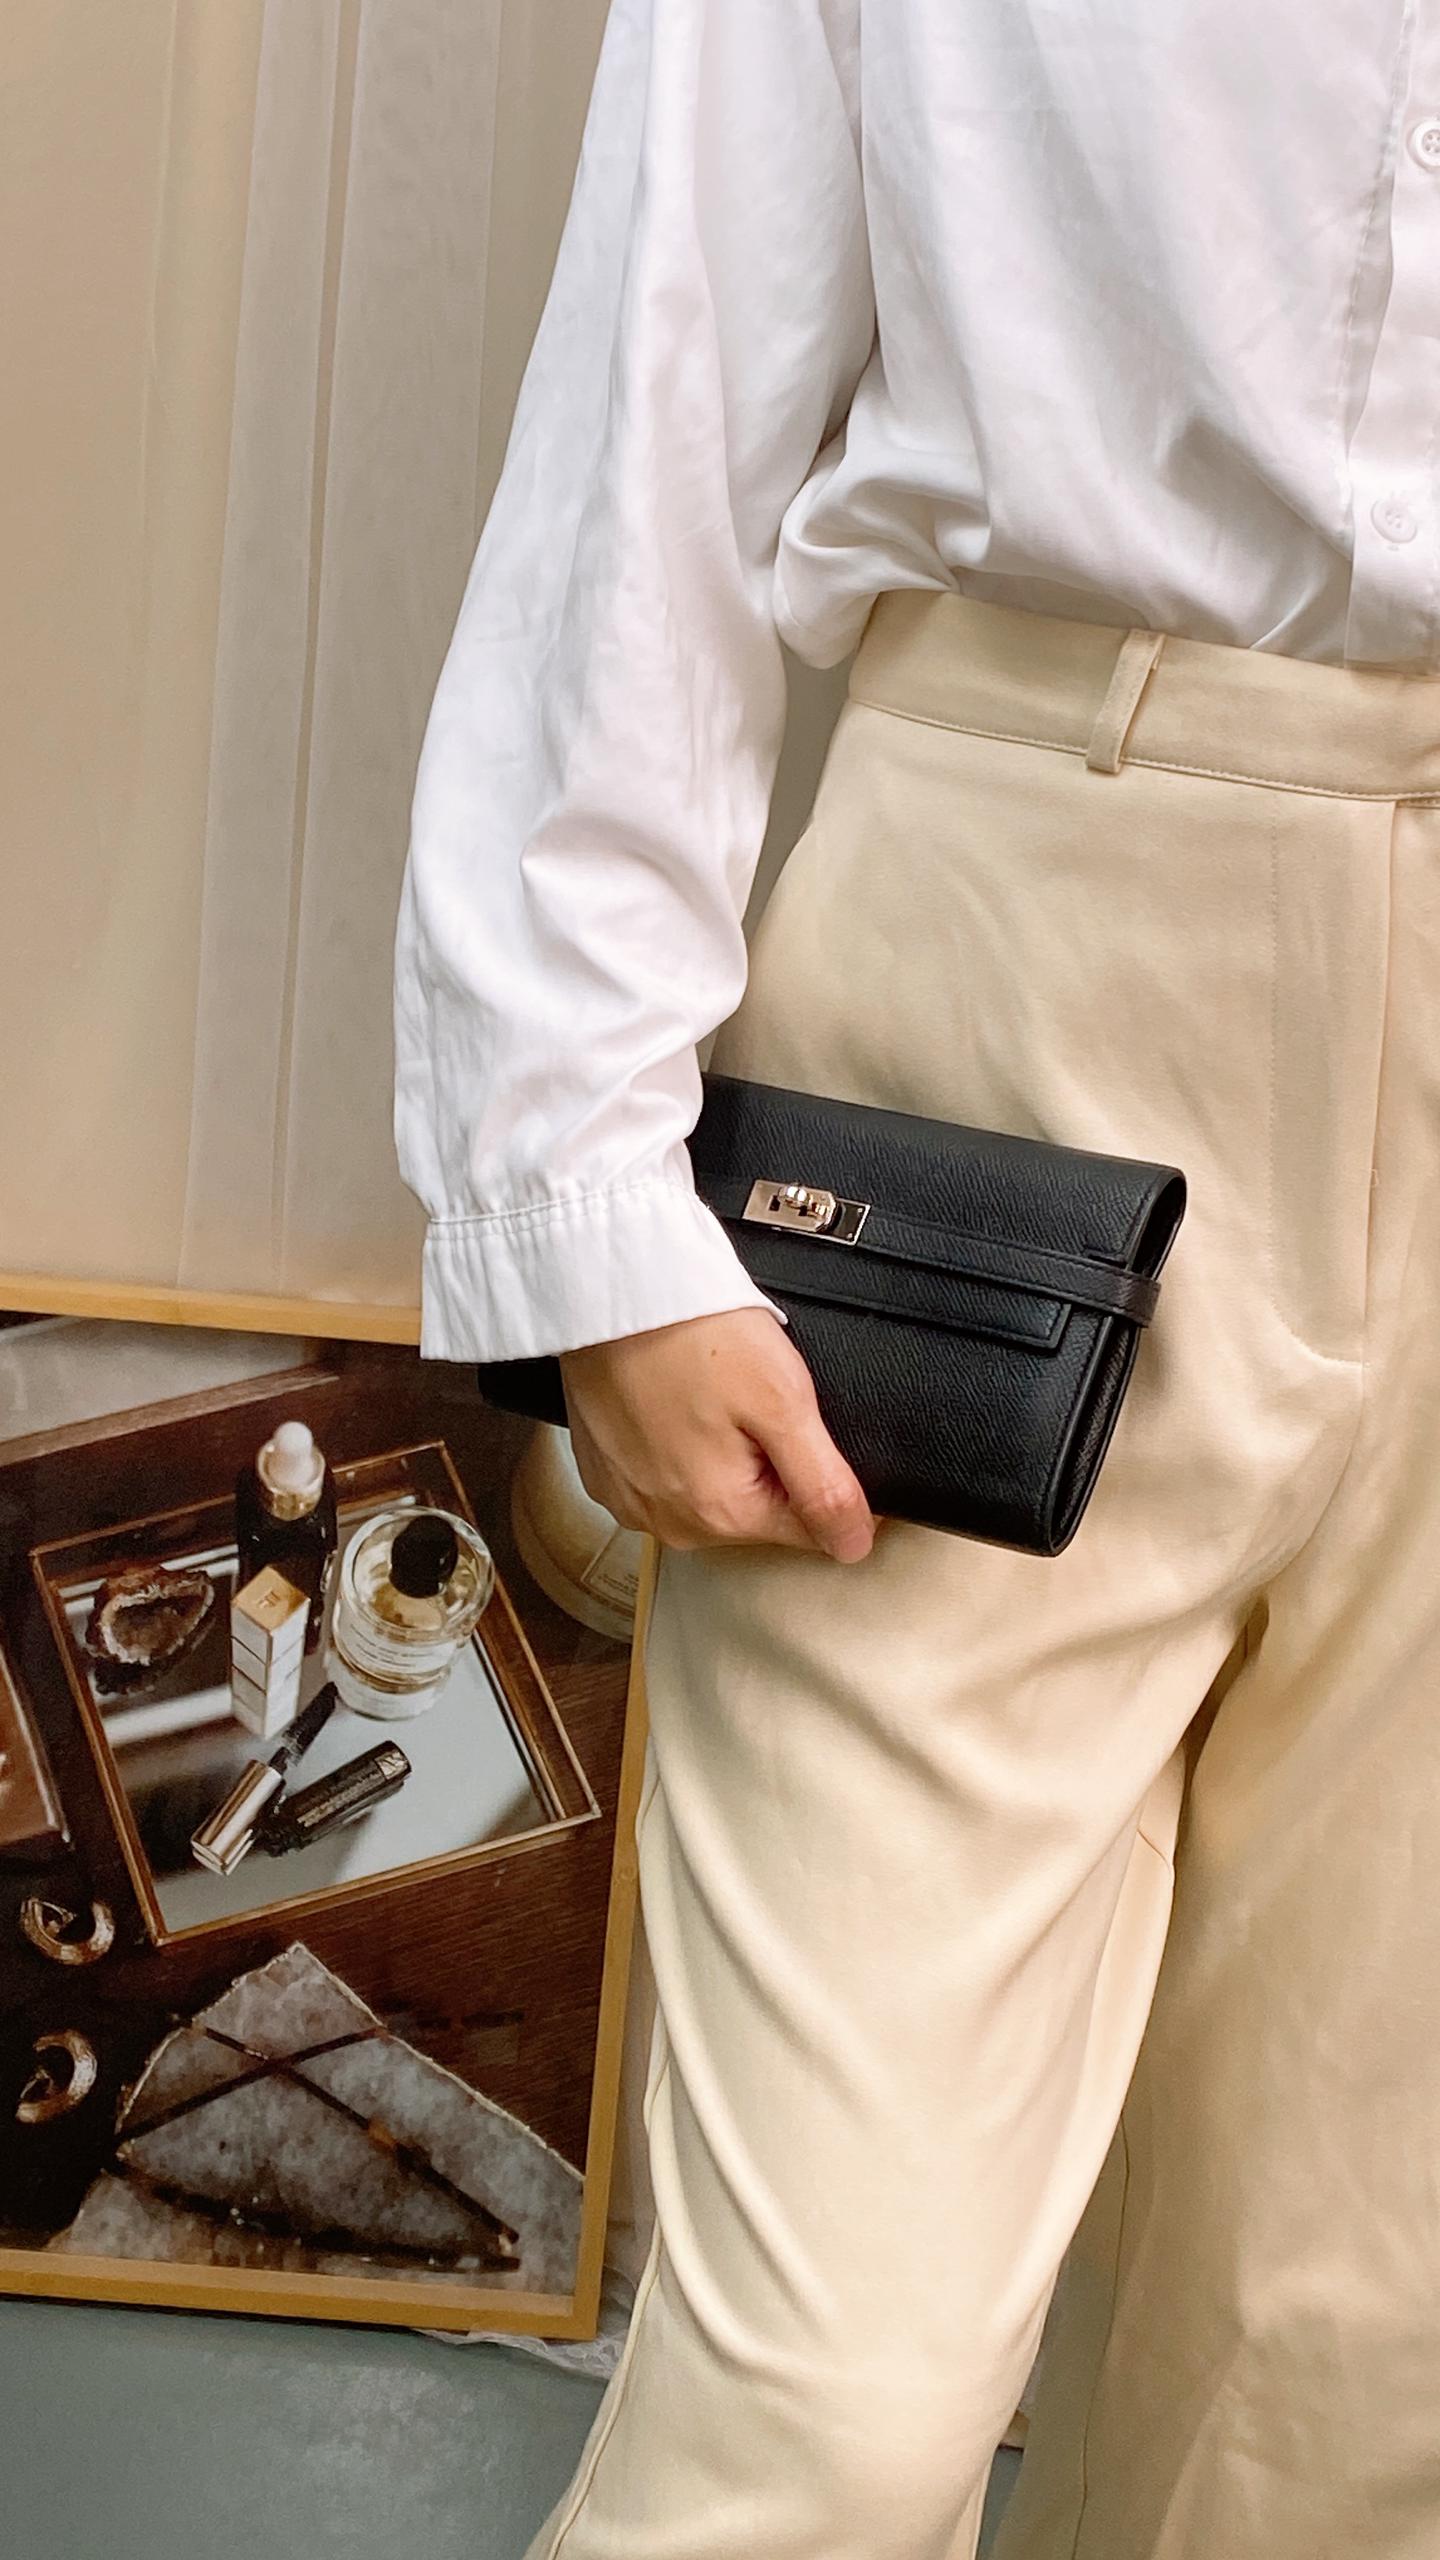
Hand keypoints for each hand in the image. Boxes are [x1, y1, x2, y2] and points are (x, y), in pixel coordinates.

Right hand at [558, 1309, 876, 1560]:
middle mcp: (668, 1522)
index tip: (800, 1422)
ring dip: (721, 1452)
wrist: (611, 1286)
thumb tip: (852, 1545)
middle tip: (749, 1397)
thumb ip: (823, 1485)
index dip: (822, 1475)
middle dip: (767, 1460)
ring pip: (708, 1491)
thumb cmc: (692, 1331)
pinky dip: (675, 1443)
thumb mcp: (784, 1403)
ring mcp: (628, 1499)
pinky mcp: (602, 1471)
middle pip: (755, 1510)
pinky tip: (673, 1399)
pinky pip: (661, 1472)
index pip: (807, 1528)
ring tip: (708, 1393)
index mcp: (719, 1515)